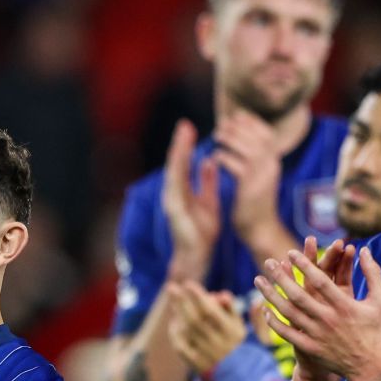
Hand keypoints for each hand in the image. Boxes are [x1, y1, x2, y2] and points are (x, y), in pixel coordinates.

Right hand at [160, 119, 219, 278]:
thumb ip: (207, 181)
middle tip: (184, 124)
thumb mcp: (209, 201)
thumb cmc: (202, 232)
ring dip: (178, 152)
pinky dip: (178, 169)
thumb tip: (209, 160)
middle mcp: (173, 193)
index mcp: (182, 191)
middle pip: (175, 164)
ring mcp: (171, 201)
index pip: (184, 164)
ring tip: (183, 135)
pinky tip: (181, 157)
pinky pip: (176, 185)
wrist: (197, 256)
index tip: (190, 127)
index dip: (186, 146)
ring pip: (174, 171)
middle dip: (180, 143)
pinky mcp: (174, 209)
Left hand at [165, 284, 244, 373]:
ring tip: (173, 302)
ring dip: (178, 315)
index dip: (198, 297)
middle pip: (194, 319)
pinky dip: (175, 334)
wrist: (235, 374)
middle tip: (171, 287)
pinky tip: (174, 323)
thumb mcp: (239, 324)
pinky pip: (180, 347)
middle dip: (182, 302)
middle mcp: (218, 343)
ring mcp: (206, 354)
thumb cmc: (234, 341)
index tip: (188, 283)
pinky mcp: (196, 364)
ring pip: (187, 332)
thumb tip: (222, 294)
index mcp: (231, 331)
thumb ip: (232, 307)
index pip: (211, 311)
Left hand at [212, 112, 282, 245]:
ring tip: (217, 136)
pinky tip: (216, 157)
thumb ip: (254, 160)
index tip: (236, 115)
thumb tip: (242, 139)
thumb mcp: (259, 177)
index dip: (252, 122)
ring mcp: (264, 177)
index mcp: (275, 162)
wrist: (260, 230)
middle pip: (258, 138)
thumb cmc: (255, 204)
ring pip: (249, 149)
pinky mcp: (252, 188)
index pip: (267, 134)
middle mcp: (273, 167)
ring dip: (232, 139)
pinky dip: (226, 158)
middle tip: (222, 124)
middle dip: (239, 128)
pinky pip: (238, 166)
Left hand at [258, 239, 380, 380]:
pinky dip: (274, 321)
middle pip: (299, 295)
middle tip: (267, 262)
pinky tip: (265, 309)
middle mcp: (328, 319)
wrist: (369, 366)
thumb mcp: (380, 300)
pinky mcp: (310, 348)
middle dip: (281, 277)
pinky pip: (287, 333)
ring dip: (271, 296)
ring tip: (258, 281)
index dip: (305, 265)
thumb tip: (366, 249)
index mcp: (345, 305)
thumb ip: (373, 273)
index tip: (291, 252)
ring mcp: (317, 335)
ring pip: (288, 312)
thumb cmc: (375, 330)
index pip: (320, 281)